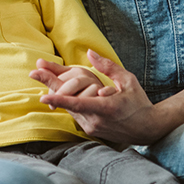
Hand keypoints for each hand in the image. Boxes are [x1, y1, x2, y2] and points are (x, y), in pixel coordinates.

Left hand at [32, 49, 162, 144]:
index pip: (78, 104)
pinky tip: (62, 92)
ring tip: (44, 79)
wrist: (149, 129)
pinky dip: (68, 103)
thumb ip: (108, 67)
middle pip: (68, 104)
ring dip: (58, 95)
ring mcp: (93, 128)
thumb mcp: (127, 80)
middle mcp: (97, 121)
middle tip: (34, 73)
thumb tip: (90, 53)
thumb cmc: (139, 102)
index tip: (41, 96)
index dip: (59, 99)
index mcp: (106, 108)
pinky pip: (75, 114)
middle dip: (50, 87)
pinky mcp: (91, 131)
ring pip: (69, 109)